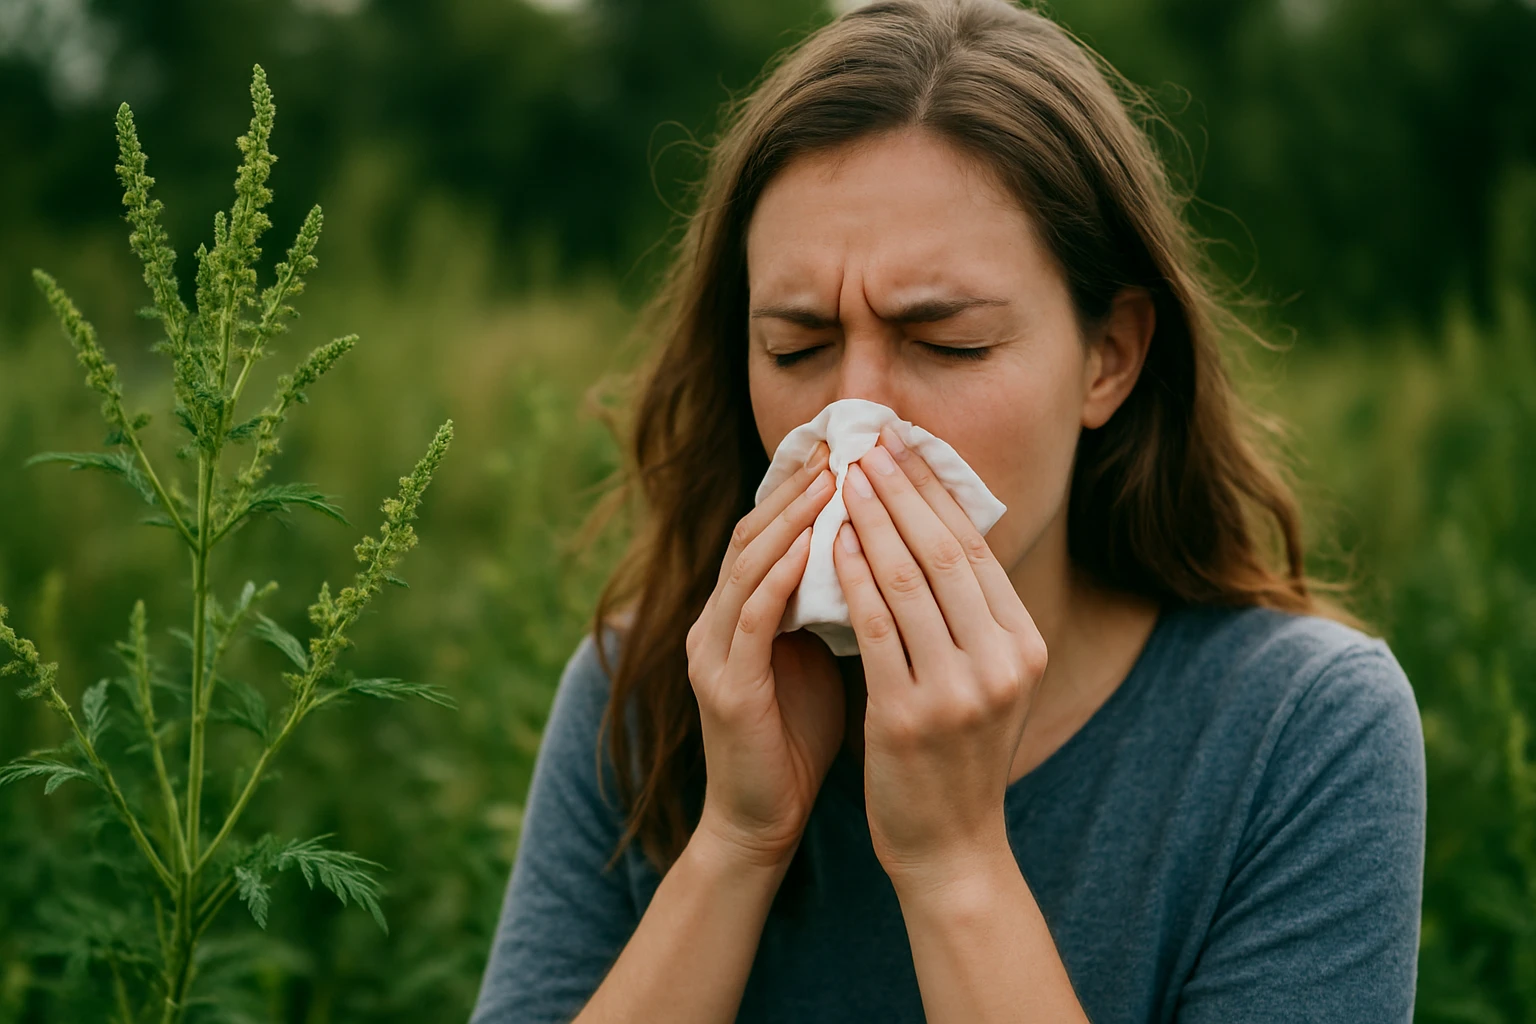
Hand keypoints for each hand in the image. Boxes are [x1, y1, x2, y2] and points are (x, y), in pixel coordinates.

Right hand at [686, 439, 845, 867]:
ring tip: (831, 479)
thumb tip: (880, 548)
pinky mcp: (722, 686)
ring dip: (790, 519)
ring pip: (748, 565)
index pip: (769, 528)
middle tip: (841, 443)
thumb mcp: (820, 654)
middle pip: (754, 532)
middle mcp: (717, 620)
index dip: (803, 484)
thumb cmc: (799, 735)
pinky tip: (809, 548)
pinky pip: (751, 619)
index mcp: (740, 610)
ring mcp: (712, 651)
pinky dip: (778, 577)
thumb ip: (833, 603)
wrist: (764, 818)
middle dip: (798, 485)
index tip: (849, 444)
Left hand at [832, 425, 1047, 884]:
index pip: (976, 548)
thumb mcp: (986, 679)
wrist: (950, 845)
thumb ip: (970, 615)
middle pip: (946, 552)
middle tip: (867, 444)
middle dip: (902, 489)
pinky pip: (875, 628)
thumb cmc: (957, 754)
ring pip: (909, 581)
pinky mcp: (910, 716)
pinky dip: (851, 578)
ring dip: (871, 520)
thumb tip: (933, 528)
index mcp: (1025, 645)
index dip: (935, 491)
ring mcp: (960, 690)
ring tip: (842, 478)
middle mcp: (1003, 662)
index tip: (902, 447)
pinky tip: (828, 543)